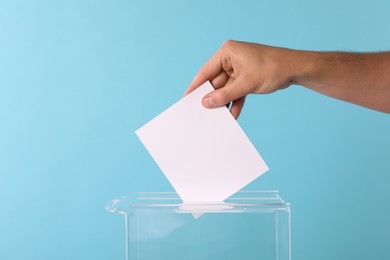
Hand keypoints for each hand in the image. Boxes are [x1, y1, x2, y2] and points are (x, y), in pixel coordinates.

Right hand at [185, 40, 302, 117]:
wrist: (295, 69)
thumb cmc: (272, 68)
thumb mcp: (245, 84)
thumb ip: (224, 95)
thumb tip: (206, 103)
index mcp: (227, 52)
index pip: (206, 71)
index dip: (196, 86)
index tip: (186, 98)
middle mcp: (231, 59)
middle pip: (215, 82)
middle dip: (212, 98)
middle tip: (202, 112)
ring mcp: (239, 69)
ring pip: (226, 89)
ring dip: (224, 103)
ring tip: (217, 117)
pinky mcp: (247, 78)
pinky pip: (236, 92)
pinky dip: (235, 102)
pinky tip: (232, 115)